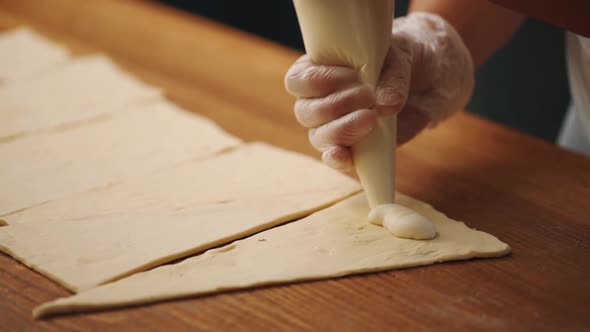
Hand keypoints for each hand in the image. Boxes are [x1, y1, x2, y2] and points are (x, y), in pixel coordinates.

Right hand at [284, 12, 473, 170]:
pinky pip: (337, 158)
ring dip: (341, 130)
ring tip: (371, 118)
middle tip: (367, 96)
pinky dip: (339, 160)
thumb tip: (386, 105)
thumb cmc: (408, 58)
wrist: (433, 80)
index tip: (350, 76)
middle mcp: (322, 100)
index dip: (317, 81)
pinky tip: (346, 157)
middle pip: (306, 112)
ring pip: (318, 137)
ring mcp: (336, 126)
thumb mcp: (404, 55)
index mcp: (322, 69)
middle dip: (335, 106)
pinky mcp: (355, 147)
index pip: (298, 80)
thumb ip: (394, 76)